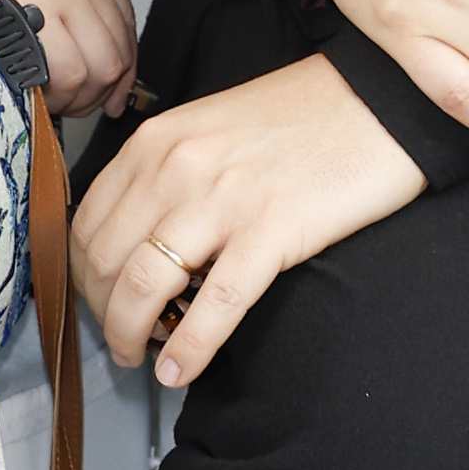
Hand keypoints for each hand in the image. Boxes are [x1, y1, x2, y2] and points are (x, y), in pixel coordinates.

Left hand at [71, 53, 422, 387]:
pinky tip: (181, 371)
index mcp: (158, 141)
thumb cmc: (307, 114)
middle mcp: (177, 167)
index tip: (100, 300)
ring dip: (130, 336)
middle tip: (120, 338)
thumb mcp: (213, 126)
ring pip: (143, 286)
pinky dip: (189, 349)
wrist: (383, 98)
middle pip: (105, 260)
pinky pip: (213, 306)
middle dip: (103, 313)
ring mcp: (222, 200)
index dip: (84, 276)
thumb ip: (171, 171)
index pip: (89, 223)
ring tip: (141, 360)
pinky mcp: (271, 231)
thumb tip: (144, 235)